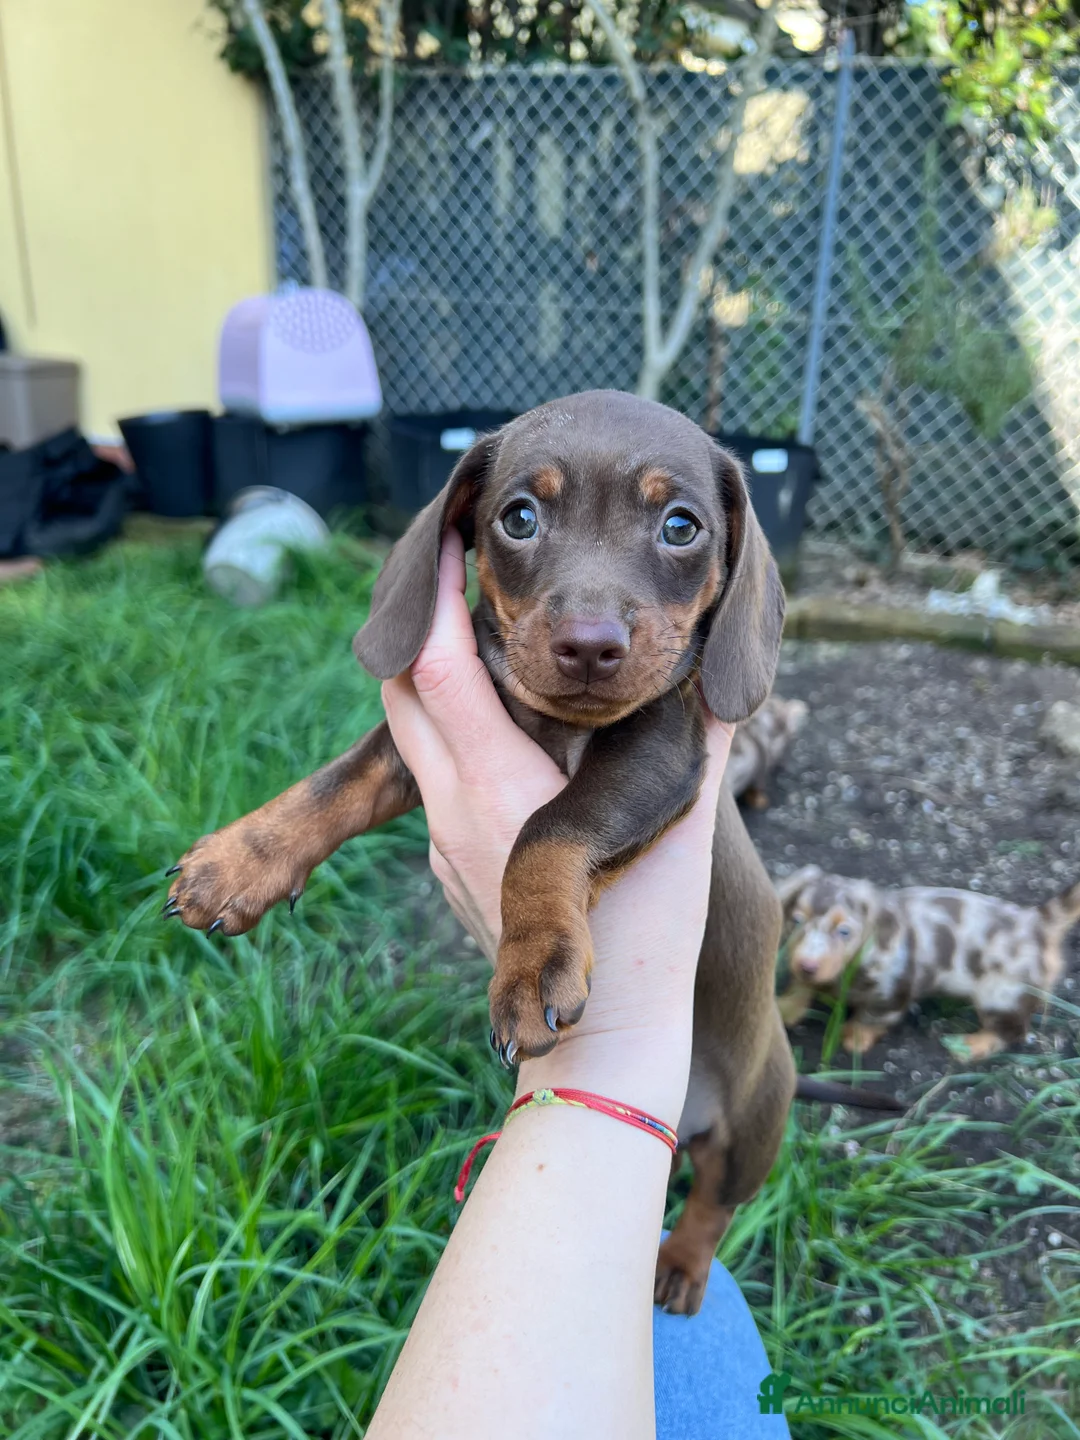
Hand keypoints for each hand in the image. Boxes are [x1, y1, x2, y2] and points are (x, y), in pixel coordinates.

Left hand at [382, 530, 731, 1117]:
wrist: (595, 1042)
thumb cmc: (645, 937)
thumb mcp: (678, 826)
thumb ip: (698, 743)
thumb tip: (729, 680)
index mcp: (497, 784)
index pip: (436, 664)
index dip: (433, 595)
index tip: (449, 537)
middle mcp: (449, 807)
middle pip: (400, 690)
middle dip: (419, 624)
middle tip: (460, 572)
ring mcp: (438, 841)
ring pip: (408, 736)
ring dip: (430, 679)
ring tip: (481, 635)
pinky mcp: (445, 866)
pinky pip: (429, 777)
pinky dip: (446, 733)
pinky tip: (497, 729)